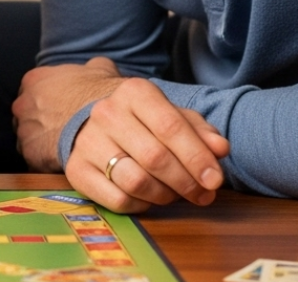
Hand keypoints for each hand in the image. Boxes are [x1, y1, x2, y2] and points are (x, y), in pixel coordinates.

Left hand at [14, 57, 125, 170]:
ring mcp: (24, 131)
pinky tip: (66, 162)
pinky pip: (35, 161)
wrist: (108, 125)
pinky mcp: (31, 156)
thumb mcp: (100, 69)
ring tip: (66, 149)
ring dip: (43, 144)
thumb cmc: (102, 94)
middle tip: (63, 132)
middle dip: (41, 123)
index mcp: (34, 80)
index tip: (60, 111)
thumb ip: (89, 68)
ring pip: (29, 139)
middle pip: (27, 116)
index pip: (33, 92)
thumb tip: (96, 68)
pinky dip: (47, 163)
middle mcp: (23, 104)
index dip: (48, 103)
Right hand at [65, 77, 228, 212]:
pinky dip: (141, 205)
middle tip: (203, 194)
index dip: (197, 157)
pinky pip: (117, 200)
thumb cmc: (143, 120)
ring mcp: (88, 141)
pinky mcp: (76, 169)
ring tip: (174, 194)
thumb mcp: (172, 115)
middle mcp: (107, 113)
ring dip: (165, 196)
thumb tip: (220, 148)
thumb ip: (200, 131)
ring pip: (136, 182)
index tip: (215, 180)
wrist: (93, 120)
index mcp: (134, 92)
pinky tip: (148, 197)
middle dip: (186, 182)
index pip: (170, 126)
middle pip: (155, 157)